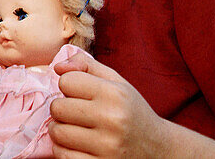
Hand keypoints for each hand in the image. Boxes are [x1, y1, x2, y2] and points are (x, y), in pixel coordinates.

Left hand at [49, 53, 171, 156]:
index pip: (66, 81)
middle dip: (62, 109)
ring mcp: (106, 146)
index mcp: (115, 94)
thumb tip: (58, 67)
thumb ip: (86, 65)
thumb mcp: (116, 82)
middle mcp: (112, 119)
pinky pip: (62, 155)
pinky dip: (64, 150)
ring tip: (76, 129)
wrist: (157, 149)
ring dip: (61, 130)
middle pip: (57, 108)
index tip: (80, 95)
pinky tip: (78, 146)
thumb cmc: (131, 111)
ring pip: (56, 132)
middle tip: (76, 114)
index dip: (69, 87)